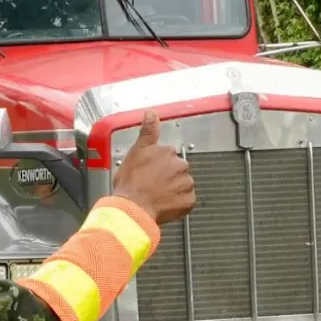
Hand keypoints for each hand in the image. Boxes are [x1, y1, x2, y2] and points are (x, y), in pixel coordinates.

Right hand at [112, 110, 195, 224]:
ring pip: (182, 185)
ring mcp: (186, 184)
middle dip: (167, 176)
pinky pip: (186, 201)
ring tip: (156, 195)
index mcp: (167, 152)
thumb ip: (148, 131)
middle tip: (151, 185)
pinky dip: (177, 203)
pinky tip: (164, 204)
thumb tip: (151, 113)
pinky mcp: (188, 201)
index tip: (148, 172)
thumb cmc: (131, 183)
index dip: (156, 165)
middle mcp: (180, 166)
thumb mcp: (136, 151)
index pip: (167, 155)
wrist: (133, 207)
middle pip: (177, 169)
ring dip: (173, 189)